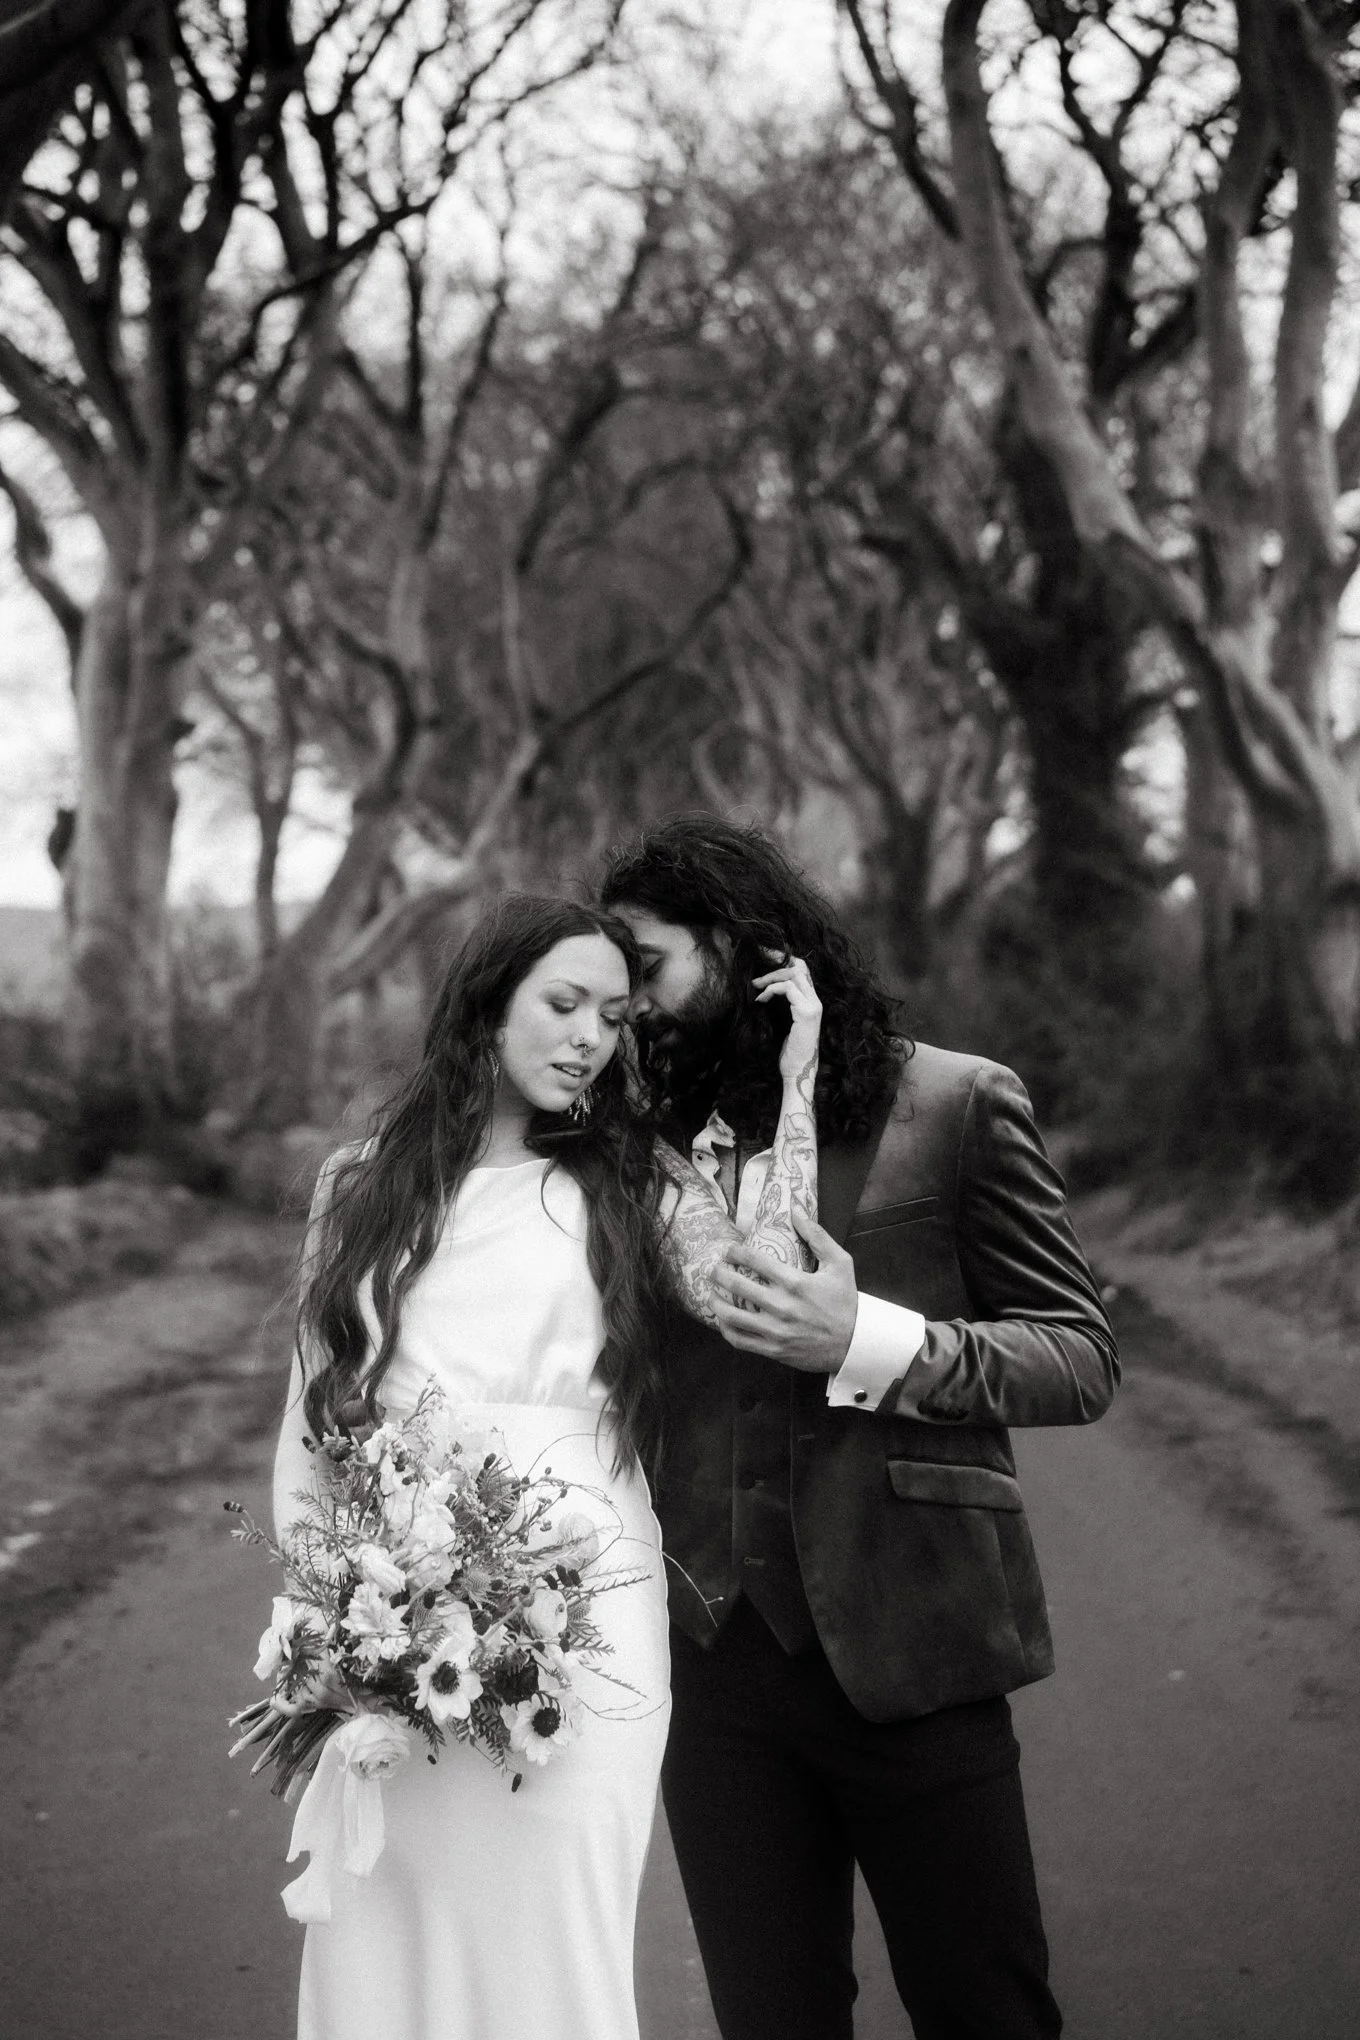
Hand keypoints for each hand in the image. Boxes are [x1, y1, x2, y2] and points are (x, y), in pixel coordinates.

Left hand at [711, 1206, 856, 1372]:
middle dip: (718, 1273)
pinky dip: (726, 1329)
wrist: (855, 1344)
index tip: (729, 1250)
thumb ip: (817, 1235)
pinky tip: (722, 1321)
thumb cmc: (846, 1301)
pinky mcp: (774, 1349)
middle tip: (713, 1268)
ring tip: (710, 1293)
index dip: (735, 1252)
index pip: (755, 1260)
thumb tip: (796, 1208)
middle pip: (737, 1285)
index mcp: (795, 1282)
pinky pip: (740, 1340)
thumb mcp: (840, 1263)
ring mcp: (776, 1330)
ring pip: (732, 1315)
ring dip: (715, 1302)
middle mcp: (782, 1306)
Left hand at [752, 949, 820, 1084]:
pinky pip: (788, 989)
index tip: (763, 961)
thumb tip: (762, 988)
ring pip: (794, 974)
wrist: (797, 1071)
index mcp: (811, 1001)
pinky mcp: (806, 1013)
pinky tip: (760, 1000)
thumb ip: (781, 1004)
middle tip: (757, 968)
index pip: (802, 970)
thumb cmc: (788, 1051)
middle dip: (776, 962)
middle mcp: (815, 1001)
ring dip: (771, 977)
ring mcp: (813, 1006)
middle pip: (799, 966)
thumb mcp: (783, 1022)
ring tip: (755, 986)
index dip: (784, 961)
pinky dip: (771, 990)